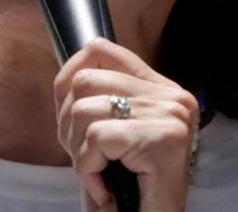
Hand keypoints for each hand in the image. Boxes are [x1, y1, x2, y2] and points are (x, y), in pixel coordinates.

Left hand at [54, 38, 198, 211]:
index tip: (69, 116)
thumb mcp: (112, 131)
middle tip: (85, 156)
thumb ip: (99, 98)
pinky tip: (103, 186)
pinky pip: (97, 138)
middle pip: (84, 81)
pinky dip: (87, 167)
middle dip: (67, 123)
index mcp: (160, 89)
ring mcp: (170, 115)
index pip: (101, 50)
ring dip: (78, 150)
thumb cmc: (126, 185)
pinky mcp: (163, 139)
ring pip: (86, 109)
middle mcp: (171, 96)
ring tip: (96, 173)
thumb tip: (66, 76)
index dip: (67, 80)